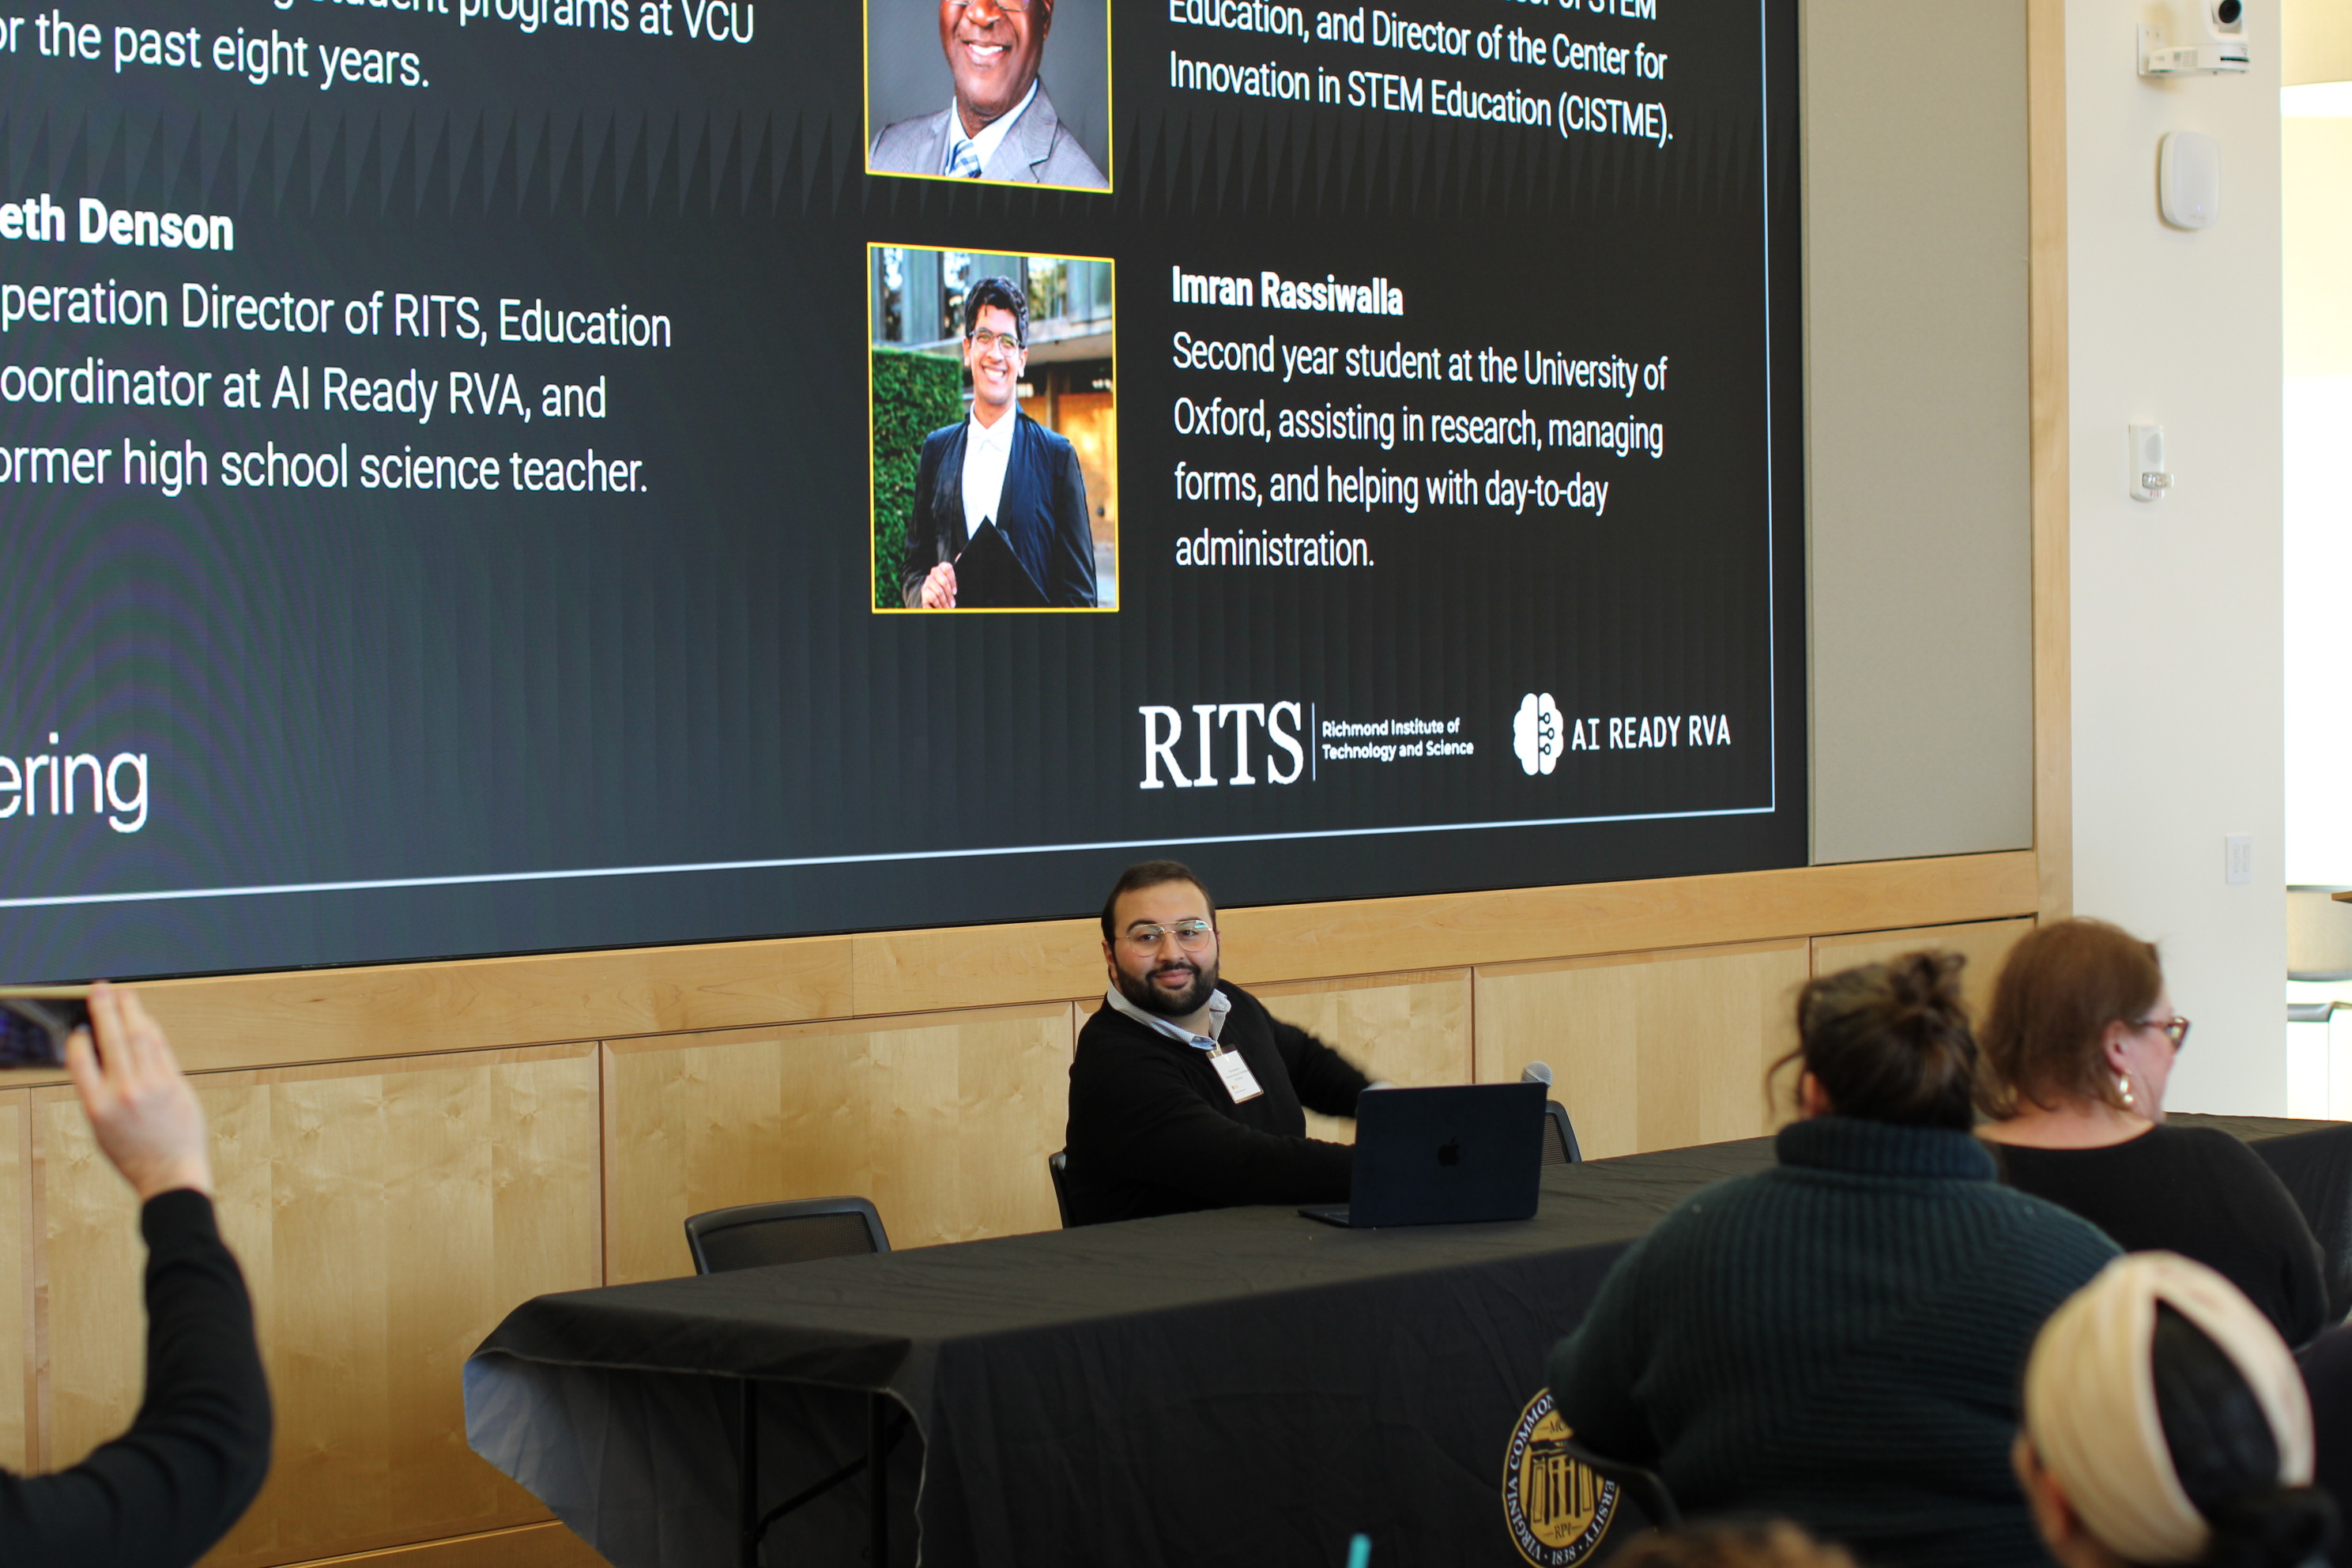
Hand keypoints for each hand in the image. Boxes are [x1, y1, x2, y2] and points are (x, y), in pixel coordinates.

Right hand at [67, 982, 212, 1200]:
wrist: (170, 1173)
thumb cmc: (134, 1155)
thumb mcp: (102, 1128)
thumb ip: (99, 1093)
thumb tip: (99, 1059)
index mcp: (96, 1106)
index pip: (80, 1060)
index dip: (79, 1039)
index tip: (80, 1028)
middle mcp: (123, 1092)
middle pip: (112, 1039)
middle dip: (105, 1008)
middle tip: (100, 988)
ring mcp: (151, 1086)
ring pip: (139, 1037)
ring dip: (131, 1011)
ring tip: (124, 994)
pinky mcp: (175, 1084)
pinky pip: (161, 1049)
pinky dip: (151, 1030)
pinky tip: (145, 1019)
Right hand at [919, 561, 957, 607]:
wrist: (930, 596)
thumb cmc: (945, 588)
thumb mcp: (951, 580)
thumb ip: (954, 570)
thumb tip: (960, 555)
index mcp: (942, 568)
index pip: (947, 568)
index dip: (953, 580)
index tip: (955, 592)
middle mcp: (934, 572)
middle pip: (944, 581)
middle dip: (949, 595)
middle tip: (953, 603)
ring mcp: (928, 581)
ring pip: (939, 591)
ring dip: (944, 602)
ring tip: (948, 607)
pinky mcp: (923, 591)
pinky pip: (933, 598)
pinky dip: (938, 605)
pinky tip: (941, 608)